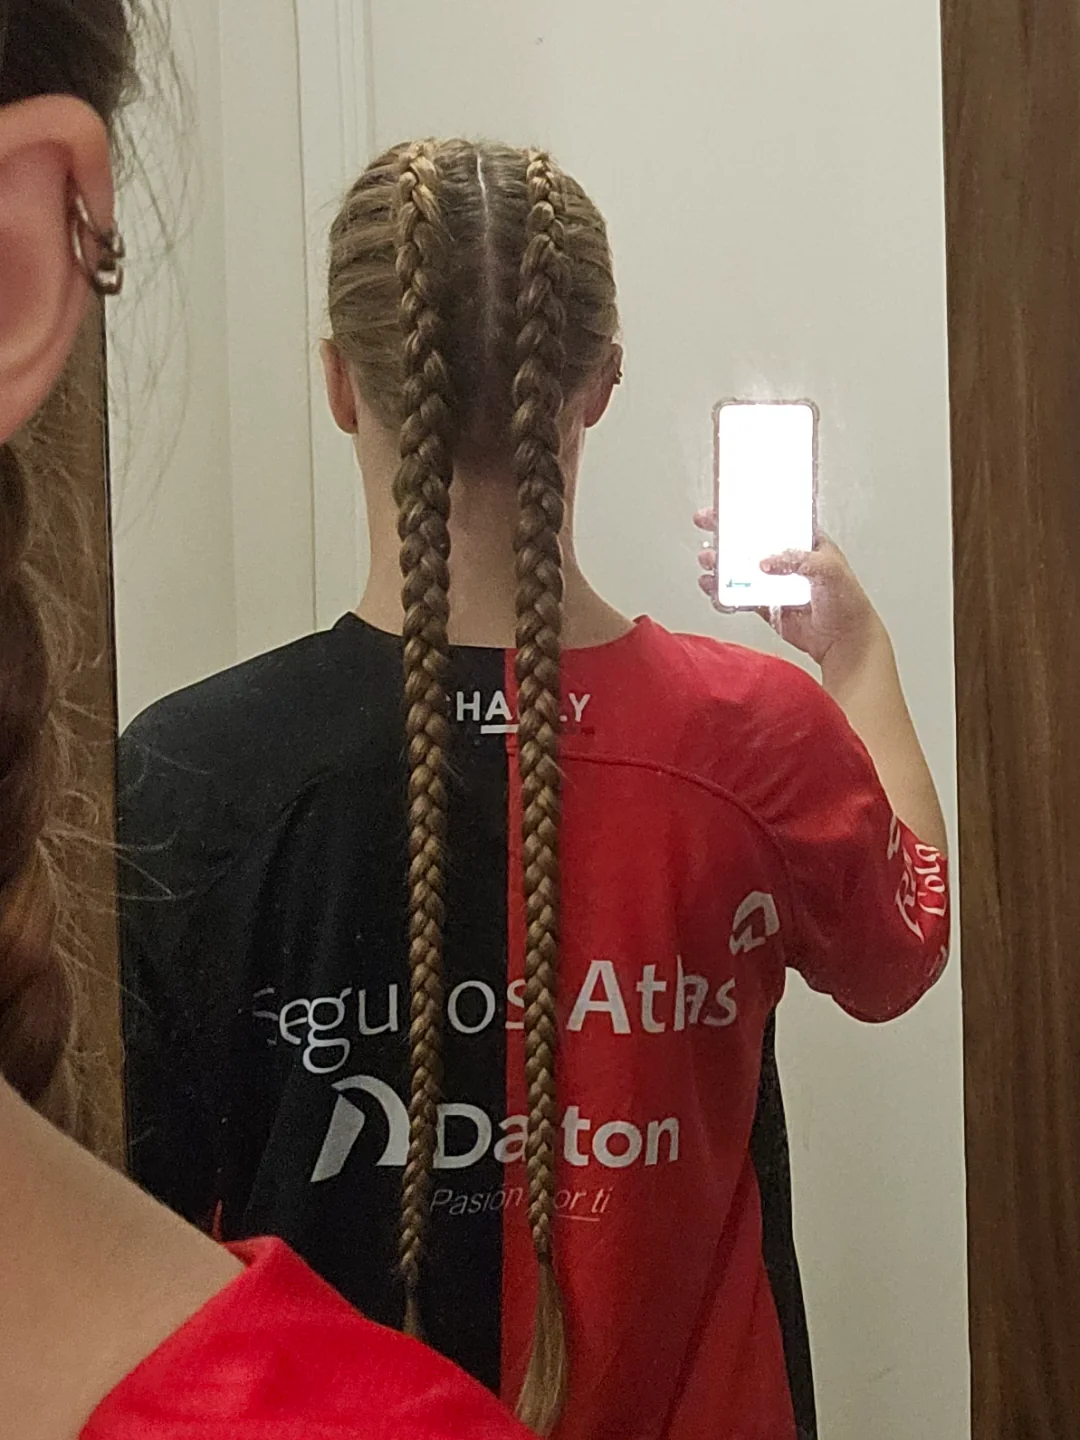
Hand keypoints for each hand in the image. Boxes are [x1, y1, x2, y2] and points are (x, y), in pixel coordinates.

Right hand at [693, 510, 885, 669]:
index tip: (727, 504)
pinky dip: (723, 592)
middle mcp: (786, 560)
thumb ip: (797, 561)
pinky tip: (713, 588)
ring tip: (708, 560)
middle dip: (725, 532)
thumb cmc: (847, 602)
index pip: (773, 520)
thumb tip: (765, 563)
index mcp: (804, 542)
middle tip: (706, 525)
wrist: (844, 641)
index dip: (750, 510)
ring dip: (720, 564)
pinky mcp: (765, 604)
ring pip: (740, 568)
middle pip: (750, 541)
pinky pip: (739, 596)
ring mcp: (773, 583)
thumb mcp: (829, 570)